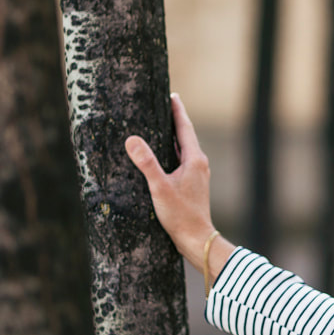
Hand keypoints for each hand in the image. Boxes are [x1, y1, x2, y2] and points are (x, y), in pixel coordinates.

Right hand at [125, 93, 233, 279]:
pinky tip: (163, 157)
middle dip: (175, 120)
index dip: (177, 111)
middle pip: (186, 136)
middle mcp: (199, 164)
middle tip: (164, 105)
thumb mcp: (159, 187)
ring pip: (184, 149)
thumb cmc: (180, 215)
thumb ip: (147, 163)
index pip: (185, 127)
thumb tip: (133, 139)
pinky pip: (182, 161)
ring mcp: (197, 175)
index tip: (172, 95)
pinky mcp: (192, 185)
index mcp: (194, 159)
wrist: (196, 238)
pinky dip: (173, 152)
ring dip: (174, 137)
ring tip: (161, 126)